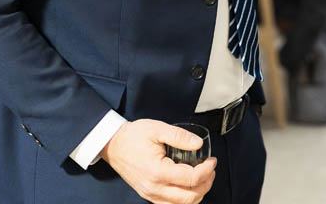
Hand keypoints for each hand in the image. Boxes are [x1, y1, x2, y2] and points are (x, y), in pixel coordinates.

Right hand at [99, 120, 216, 203]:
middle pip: (190, 196)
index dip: (207, 170)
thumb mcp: (157, 128)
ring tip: (203, 178)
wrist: (113, 145)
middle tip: (211, 170)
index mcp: (158, 171)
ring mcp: (150, 194)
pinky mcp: (148, 195)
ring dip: (197, 194)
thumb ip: (179, 136)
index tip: (212, 160)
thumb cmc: (133, 137)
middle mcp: (154, 188)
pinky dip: (185, 199)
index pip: (191, 178)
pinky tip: (189, 186)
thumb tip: (198, 143)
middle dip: (206, 184)